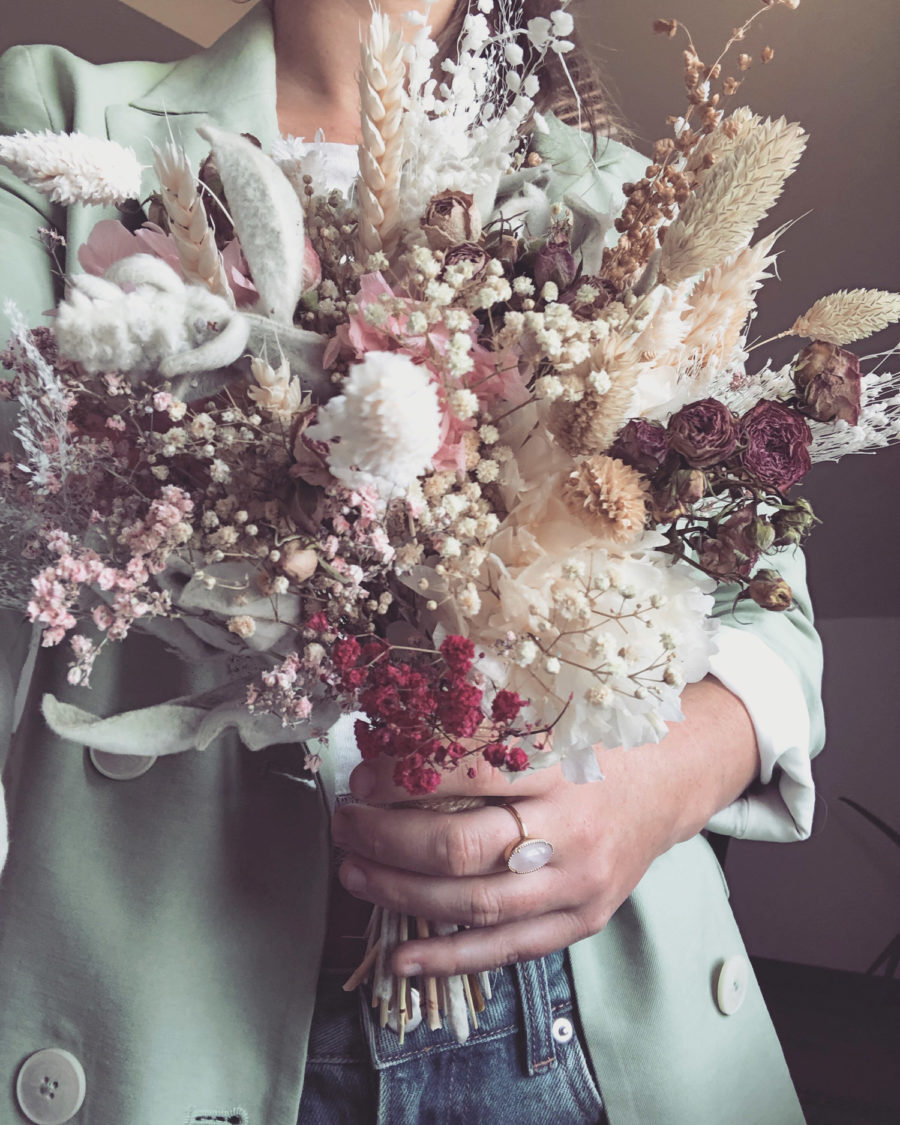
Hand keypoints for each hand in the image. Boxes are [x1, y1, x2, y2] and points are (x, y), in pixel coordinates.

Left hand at [330, 678, 758, 977]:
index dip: (402, 780)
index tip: (362, 779)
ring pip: (475, 904)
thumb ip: (482, 731)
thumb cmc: (594, 742)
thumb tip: (391, 742)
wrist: (669, 780)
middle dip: (386, 841)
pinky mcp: (583, 920)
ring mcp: (579, 882)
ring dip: (400, 894)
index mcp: (559, 764)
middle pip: (460, 848)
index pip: (464, 774)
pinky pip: (507, 949)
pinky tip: (399, 958)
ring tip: (353, 875)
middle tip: (345, 825)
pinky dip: (448, 958)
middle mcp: (571, 828)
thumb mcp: (548, 718)